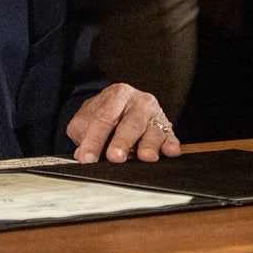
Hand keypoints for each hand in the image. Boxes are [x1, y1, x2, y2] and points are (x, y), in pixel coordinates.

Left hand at [66, 83, 181, 163]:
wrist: (124, 107)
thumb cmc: (105, 115)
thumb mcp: (87, 119)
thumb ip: (82, 134)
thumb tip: (83, 155)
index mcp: (117, 95)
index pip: (103, 117)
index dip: (94, 139)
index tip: (88, 158)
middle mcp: (138, 102)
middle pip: (130, 123)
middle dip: (122, 141)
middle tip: (115, 157)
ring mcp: (154, 115)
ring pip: (152, 130)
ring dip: (149, 145)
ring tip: (145, 157)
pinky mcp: (167, 128)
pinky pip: (170, 137)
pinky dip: (170, 145)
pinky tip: (170, 152)